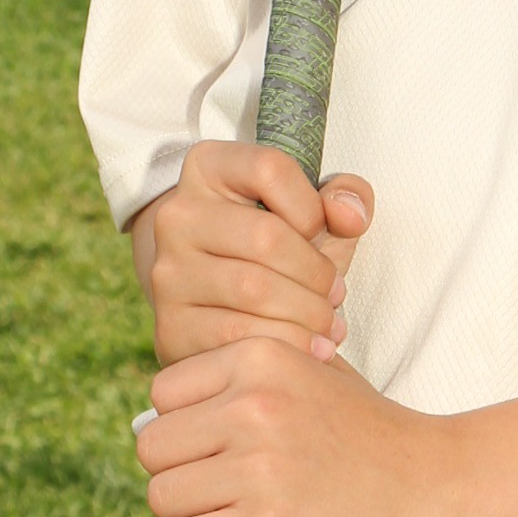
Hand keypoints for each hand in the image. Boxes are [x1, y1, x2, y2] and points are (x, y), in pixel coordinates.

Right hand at [135, 143, 372, 366]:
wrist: (220, 302)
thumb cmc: (277, 248)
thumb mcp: (315, 212)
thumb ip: (346, 197)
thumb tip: (350, 215)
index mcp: (209, 167)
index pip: (270, 169)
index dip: (312, 206)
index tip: (321, 233)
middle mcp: (177, 215)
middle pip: (265, 236)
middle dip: (317, 273)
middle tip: (337, 295)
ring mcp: (167, 272)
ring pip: (252, 290)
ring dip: (307, 313)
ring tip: (330, 325)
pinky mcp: (170, 326)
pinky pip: (235, 337)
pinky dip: (285, 345)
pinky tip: (308, 349)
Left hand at [137, 336, 447, 516]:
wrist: (435, 487)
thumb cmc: (372, 434)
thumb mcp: (316, 370)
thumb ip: (253, 374)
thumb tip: (176, 404)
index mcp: (260, 358)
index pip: (162, 397)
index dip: (179, 431)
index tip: (208, 455)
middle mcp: (253, 405)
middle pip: (153, 450)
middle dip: (176, 477)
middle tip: (214, 496)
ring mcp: (259, 468)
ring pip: (162, 500)